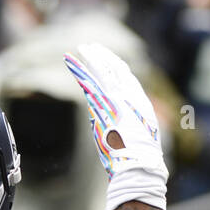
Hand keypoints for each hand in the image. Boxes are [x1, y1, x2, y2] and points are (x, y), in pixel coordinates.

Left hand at [64, 42, 167, 209]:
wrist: (137, 163)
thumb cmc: (139, 161)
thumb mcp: (139, 143)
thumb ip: (130, 131)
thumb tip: (118, 131)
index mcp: (140, 105)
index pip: (128, 80)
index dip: (118, 68)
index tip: (111, 61)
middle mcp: (129, 97)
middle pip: (116, 70)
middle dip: (105, 58)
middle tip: (93, 48)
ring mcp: (116, 99)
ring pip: (102, 71)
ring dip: (92, 58)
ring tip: (83, 47)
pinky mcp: (102, 103)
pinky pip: (87, 81)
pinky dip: (78, 69)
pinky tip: (70, 59)